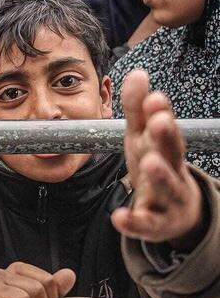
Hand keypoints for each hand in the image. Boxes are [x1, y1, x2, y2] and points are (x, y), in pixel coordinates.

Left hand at [112, 70, 203, 248]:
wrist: (177, 212)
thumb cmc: (156, 165)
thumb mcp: (143, 138)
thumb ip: (137, 110)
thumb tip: (137, 72)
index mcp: (166, 148)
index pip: (165, 129)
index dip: (161, 114)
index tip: (155, 97)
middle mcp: (172, 171)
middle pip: (173, 154)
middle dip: (166, 137)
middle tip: (159, 121)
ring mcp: (167, 199)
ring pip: (166, 187)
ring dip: (159, 175)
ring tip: (148, 162)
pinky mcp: (156, 224)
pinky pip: (146, 224)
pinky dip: (134, 221)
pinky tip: (120, 217)